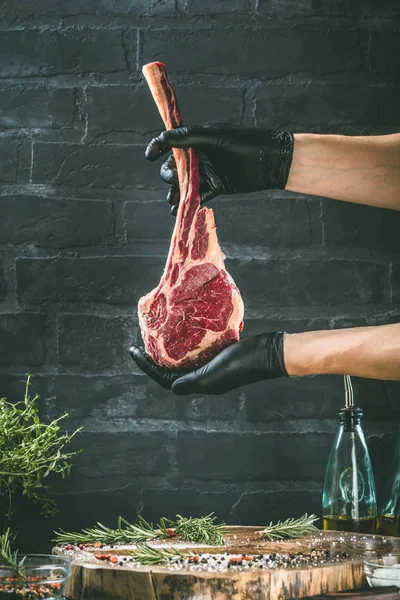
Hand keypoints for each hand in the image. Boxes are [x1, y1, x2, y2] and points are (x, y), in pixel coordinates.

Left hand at [130, 332, 287, 394]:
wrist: (270, 352)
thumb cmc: (243, 363)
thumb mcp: (215, 374)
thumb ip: (193, 382)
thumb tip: (171, 388)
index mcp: (200, 384)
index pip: (165, 378)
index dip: (147, 366)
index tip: (134, 351)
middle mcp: (205, 377)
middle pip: (172, 370)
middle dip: (155, 359)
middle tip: (142, 343)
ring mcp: (213, 365)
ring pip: (185, 359)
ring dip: (170, 350)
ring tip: (158, 335)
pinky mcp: (222, 353)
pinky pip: (199, 349)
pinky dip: (188, 341)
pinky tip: (184, 328)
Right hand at [145, 124, 293, 214]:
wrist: (270, 161)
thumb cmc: (245, 142)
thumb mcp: (215, 137)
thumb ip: (190, 137)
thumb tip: (165, 137)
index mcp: (197, 140)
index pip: (171, 142)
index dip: (158, 148)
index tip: (149, 156)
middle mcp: (200, 156)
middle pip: (174, 168)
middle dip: (170, 175)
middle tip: (175, 179)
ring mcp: (207, 173)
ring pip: (183, 185)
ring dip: (175, 193)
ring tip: (174, 200)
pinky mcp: (216, 187)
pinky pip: (197, 196)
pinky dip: (188, 203)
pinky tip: (179, 210)